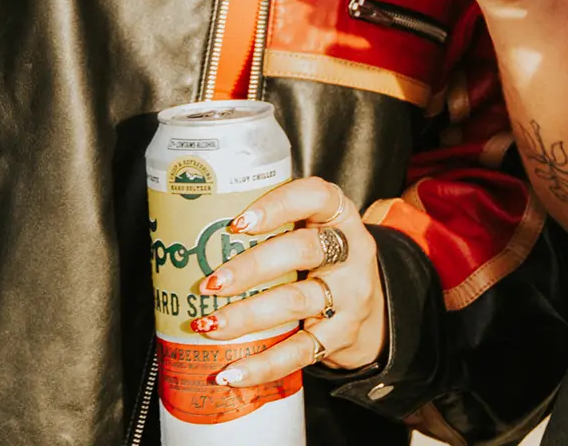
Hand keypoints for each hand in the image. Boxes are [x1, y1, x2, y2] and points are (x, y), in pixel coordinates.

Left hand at [193, 177, 385, 383]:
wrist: (373, 311)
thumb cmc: (322, 261)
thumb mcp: (313, 231)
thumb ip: (275, 227)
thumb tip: (194, 236)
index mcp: (339, 216)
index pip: (316, 197)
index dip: (277, 206)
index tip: (237, 223)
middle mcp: (349, 253)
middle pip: (302, 251)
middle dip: (251, 267)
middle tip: (211, 282)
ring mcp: (349, 296)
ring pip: (295, 302)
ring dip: (246, 315)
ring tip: (209, 324)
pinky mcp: (340, 336)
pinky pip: (299, 352)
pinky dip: (262, 365)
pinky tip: (231, 372)